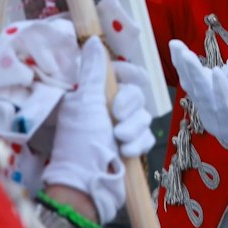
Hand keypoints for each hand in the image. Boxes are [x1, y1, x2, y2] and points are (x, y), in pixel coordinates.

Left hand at [42, 36, 149, 221]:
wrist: (88, 187)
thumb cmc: (81, 142)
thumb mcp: (85, 102)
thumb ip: (93, 71)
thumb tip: (93, 41)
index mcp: (91, 96)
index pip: (118, 74)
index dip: (128, 74)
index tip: (133, 76)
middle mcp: (105, 111)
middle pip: (135, 94)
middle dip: (129, 106)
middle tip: (116, 118)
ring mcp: (118, 130)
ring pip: (143, 116)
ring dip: (133, 128)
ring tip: (119, 141)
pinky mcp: (130, 148)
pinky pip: (146, 136)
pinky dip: (138, 144)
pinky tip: (126, 153)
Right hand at [170, 40, 227, 182]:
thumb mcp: (227, 104)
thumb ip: (214, 91)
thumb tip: (205, 71)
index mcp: (206, 110)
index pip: (191, 85)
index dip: (182, 66)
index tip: (175, 46)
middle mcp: (209, 114)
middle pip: (193, 86)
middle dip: (183, 65)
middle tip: (174, 44)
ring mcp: (222, 117)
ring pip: (205, 92)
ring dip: (196, 72)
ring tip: (187, 54)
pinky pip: (227, 101)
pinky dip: (220, 86)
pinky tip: (215, 71)